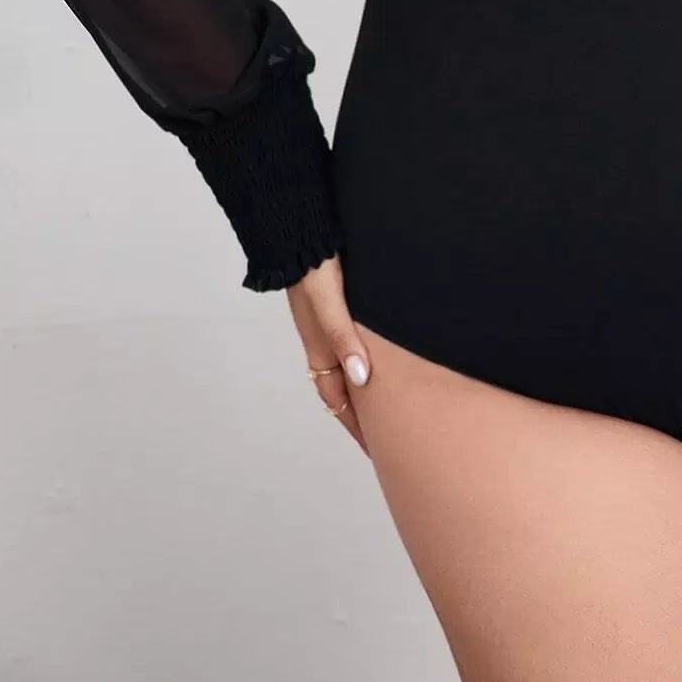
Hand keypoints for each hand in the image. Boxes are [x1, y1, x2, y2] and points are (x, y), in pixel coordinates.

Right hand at [284, 253, 374, 456]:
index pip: (338, 399)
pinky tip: (374, 358)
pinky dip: (358, 362)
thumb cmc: (314, 268)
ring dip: (359, 389)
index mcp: (320, 347)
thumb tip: (363, 379)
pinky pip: (346, 346)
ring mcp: (326, 324)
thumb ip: (344, 338)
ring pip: (343, 368)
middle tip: (383, 437)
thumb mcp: (330, 305)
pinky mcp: (333, 306)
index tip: (375, 450)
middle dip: (359, 414)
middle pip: (340, 389)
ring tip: (382, 406)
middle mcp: (322, 341)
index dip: (357, 425)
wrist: (299, 231)